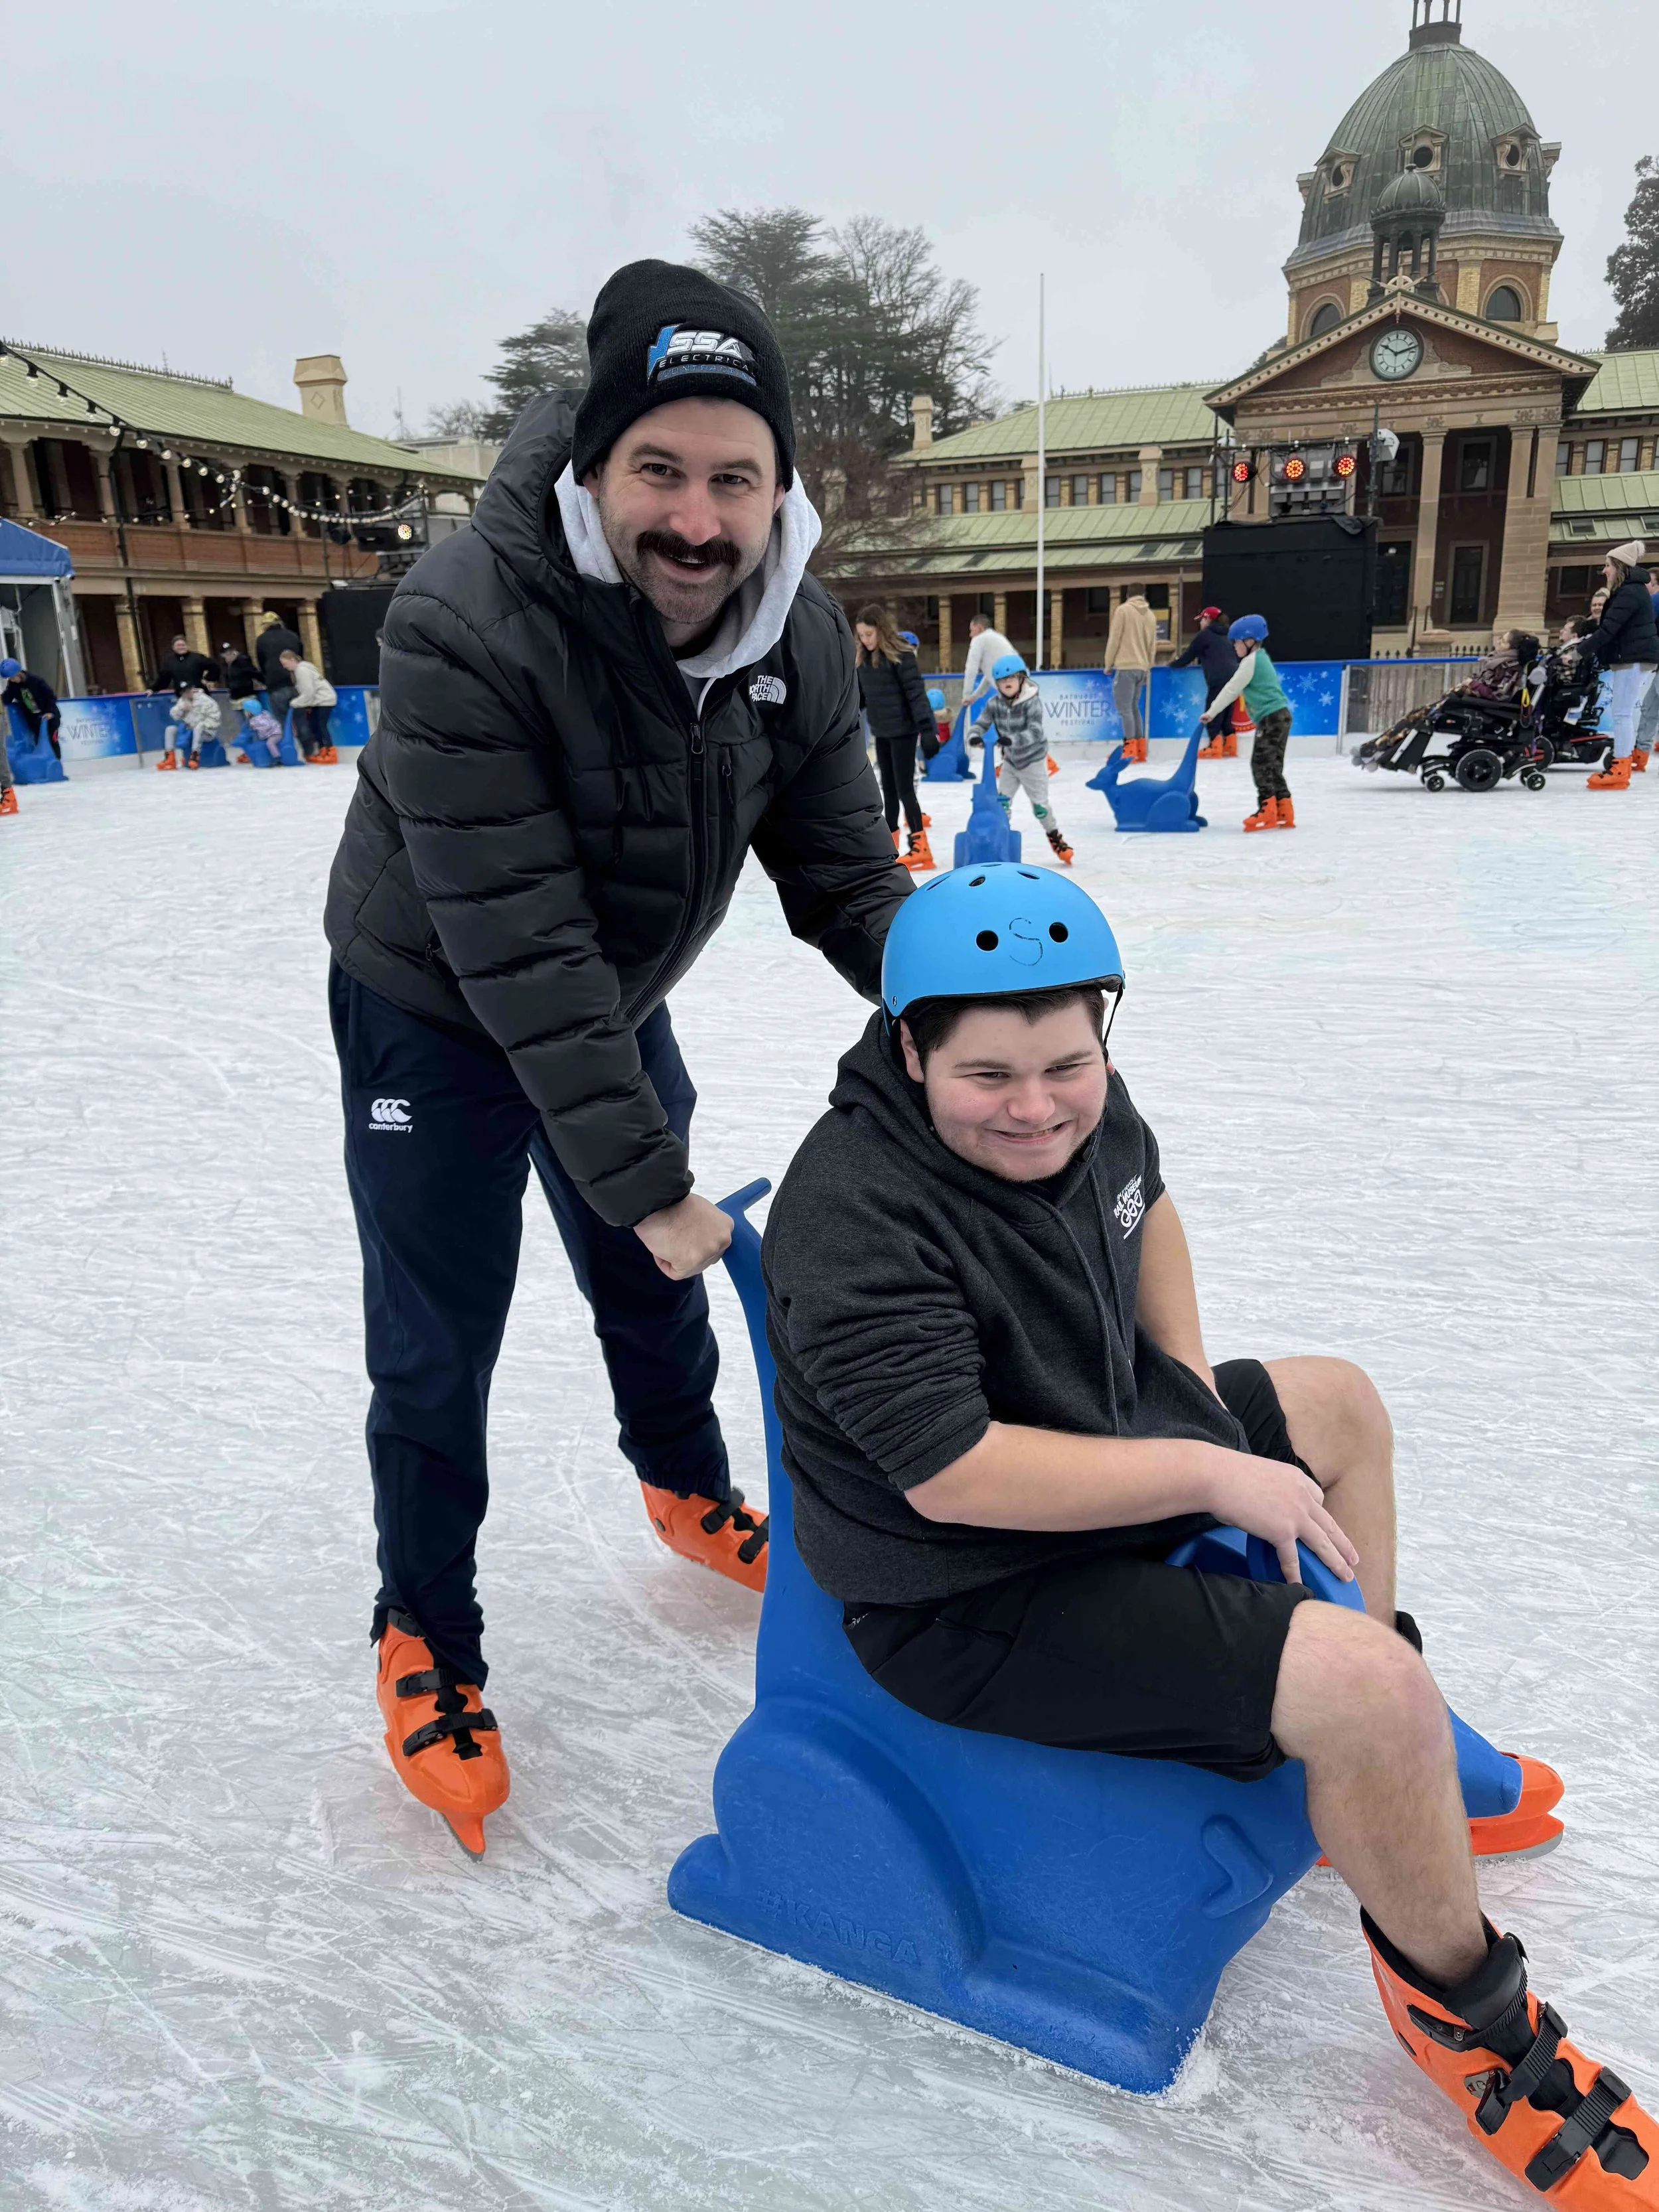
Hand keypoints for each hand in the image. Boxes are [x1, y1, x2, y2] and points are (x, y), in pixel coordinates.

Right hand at [633, 1192, 731, 1280]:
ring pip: (690, 1267)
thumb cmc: (672, 1203)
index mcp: (726, 1226)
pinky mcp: (690, 1262)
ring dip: (675, 1257)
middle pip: (704, 1258)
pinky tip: (662, 1245)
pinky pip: (674, 1273)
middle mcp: (722, 1240)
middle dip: (689, 1251)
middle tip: (675, 1237)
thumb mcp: (702, 1210)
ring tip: (668, 1238)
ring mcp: (707, 1252)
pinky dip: (663, 1262)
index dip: (696, 1242)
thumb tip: (703, 1240)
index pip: (714, 1245)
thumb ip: (707, 1227)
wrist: (656, 1201)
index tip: (686, 1235)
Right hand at [1202, 1449, 1358, 1586]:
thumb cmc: (1229, 1472)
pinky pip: (1292, 1558)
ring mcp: (1295, 1515)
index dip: (1321, 1513)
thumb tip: (1261, 1501)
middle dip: (1344, 1544)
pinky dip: (1295, 1574)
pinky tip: (1300, 1586)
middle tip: (1354, 1559)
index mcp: (1297, 1479)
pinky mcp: (1282, 1531)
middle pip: (1329, 1525)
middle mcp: (1303, 1497)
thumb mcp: (1260, 1473)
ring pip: (1323, 1544)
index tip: (1323, 1523)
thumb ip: (1270, 1488)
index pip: (1318, 1498)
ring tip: (1346, 1576)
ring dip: (1337, 1562)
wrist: (1219, 1476)